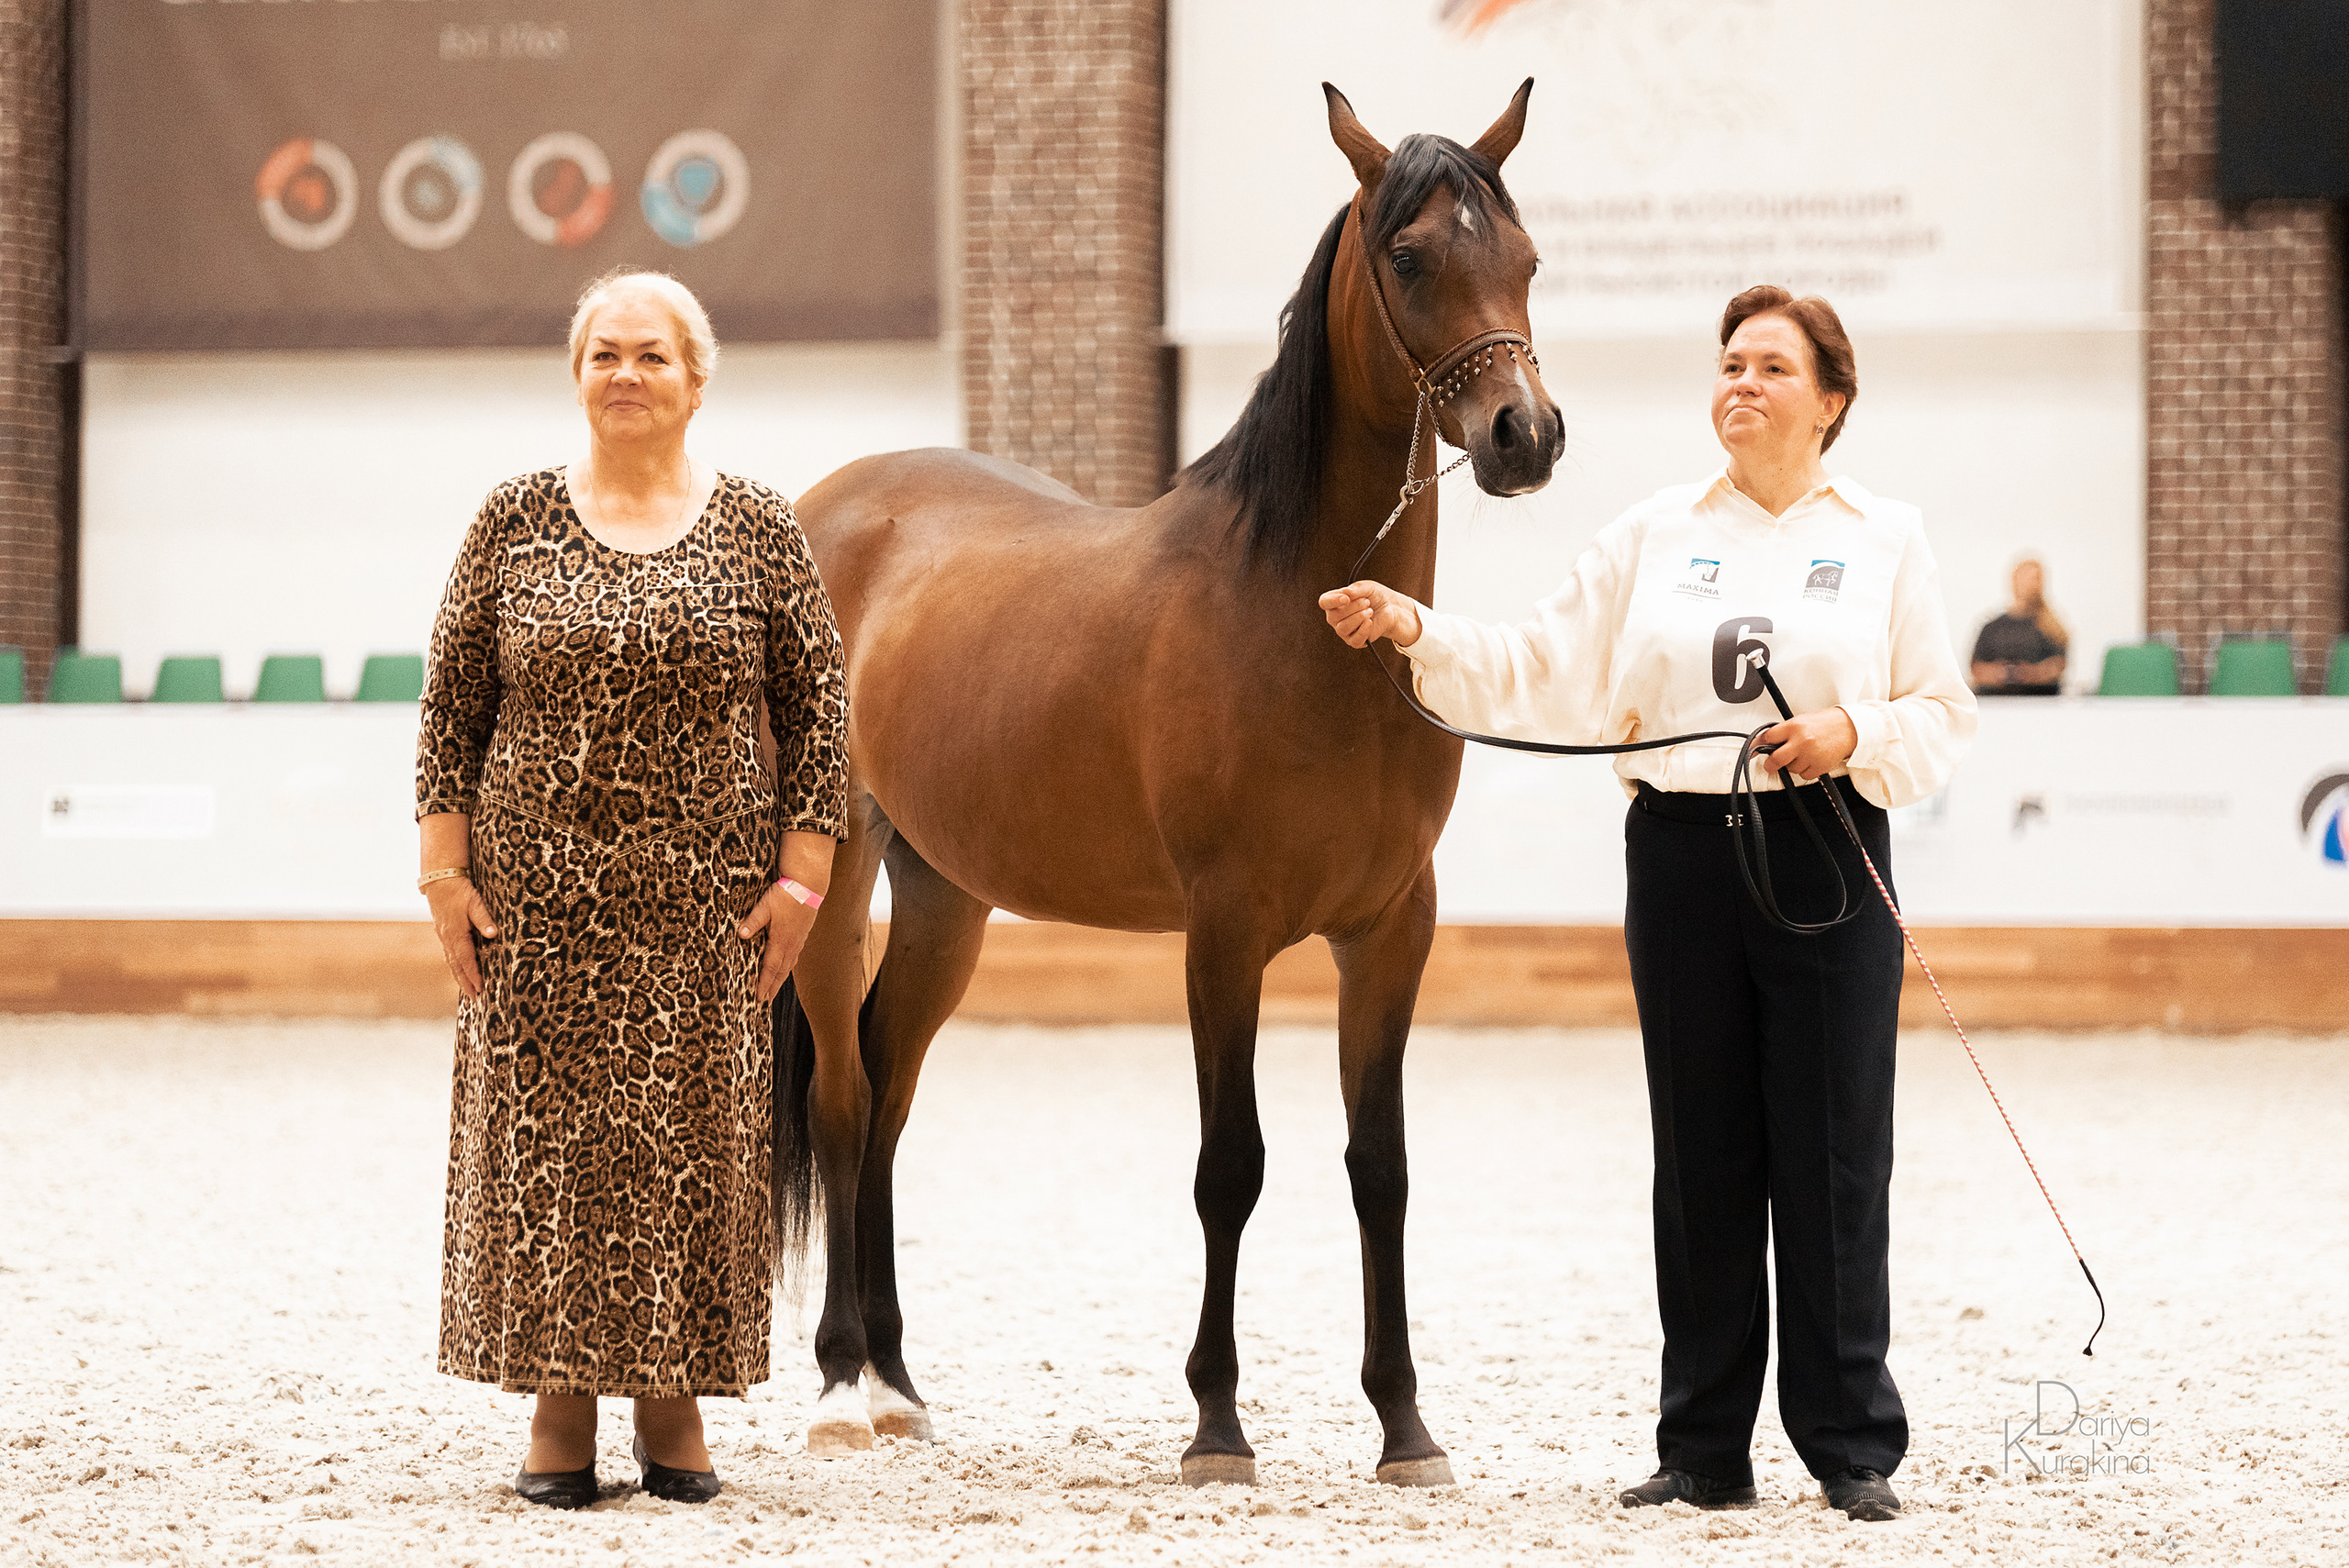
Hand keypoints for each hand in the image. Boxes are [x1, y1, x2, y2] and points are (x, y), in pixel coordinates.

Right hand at [427, 877, 498, 999]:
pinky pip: (450, 953)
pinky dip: (455, 965)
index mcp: (456, 934)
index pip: (466, 960)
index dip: (474, 976)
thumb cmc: (459, 890)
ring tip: (468, 990)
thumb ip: (484, 919)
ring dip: (460, 976)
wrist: (439, 879)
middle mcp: (448, 938)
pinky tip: (459, 969)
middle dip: (466, 983)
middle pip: (457, 966)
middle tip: (475, 1000)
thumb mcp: (475, 903)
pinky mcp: (443, 931)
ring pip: (452, 961)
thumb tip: (492, 934)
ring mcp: (444, 935)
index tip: (480, 990)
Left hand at [738, 881, 821, 1002]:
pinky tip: (786, 965)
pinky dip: (788, 966)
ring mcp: (798, 939)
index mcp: (781, 940)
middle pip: (781, 971)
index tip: (758, 997)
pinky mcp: (802, 933)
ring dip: (781, 979)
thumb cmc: (787, 894)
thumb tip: (740, 934)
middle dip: (773, 987)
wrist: (809, 884)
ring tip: (775, 989)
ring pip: (789, 965)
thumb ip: (753, 921)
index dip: (764, 983)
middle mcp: (791, 944)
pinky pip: (794, 956)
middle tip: (765, 1001)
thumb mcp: (765, 906)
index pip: (771, 967)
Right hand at [1317, 580, 1423, 649]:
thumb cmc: (1375, 596)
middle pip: (1334, 616)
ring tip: (1370, 611)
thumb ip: (1356, 589)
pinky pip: (1354, 640)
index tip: (1346, 598)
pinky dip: (1363, 630)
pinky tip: (1370, 622)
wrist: (1390, 608)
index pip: (1324, 602)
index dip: (1333, 601)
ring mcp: (1343, 630)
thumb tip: (1345, 593)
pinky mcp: (1354, 641)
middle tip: (1367, 602)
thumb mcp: (1367, 587)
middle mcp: (1335, 617)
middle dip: (1353, 607)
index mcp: (1334, 602)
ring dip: (1359, 617)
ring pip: (1343, 628)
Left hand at [1756, 707, 1857, 782]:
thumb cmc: (1824, 724)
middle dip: (1770, 764)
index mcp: (1794, 726)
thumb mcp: (1800, 720)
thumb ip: (1783, 731)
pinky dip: (1805, 771)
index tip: (1755, 749)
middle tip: (1770, 765)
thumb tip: (1764, 742)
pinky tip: (1811, 760)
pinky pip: (1804, 776)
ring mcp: (1810, 755)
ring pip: (1790, 769)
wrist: (1848, 729)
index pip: (1768, 738)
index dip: (1760, 745)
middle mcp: (1801, 741)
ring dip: (1793, 765)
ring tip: (1802, 754)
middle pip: (1775, 760)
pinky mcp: (1819, 766)